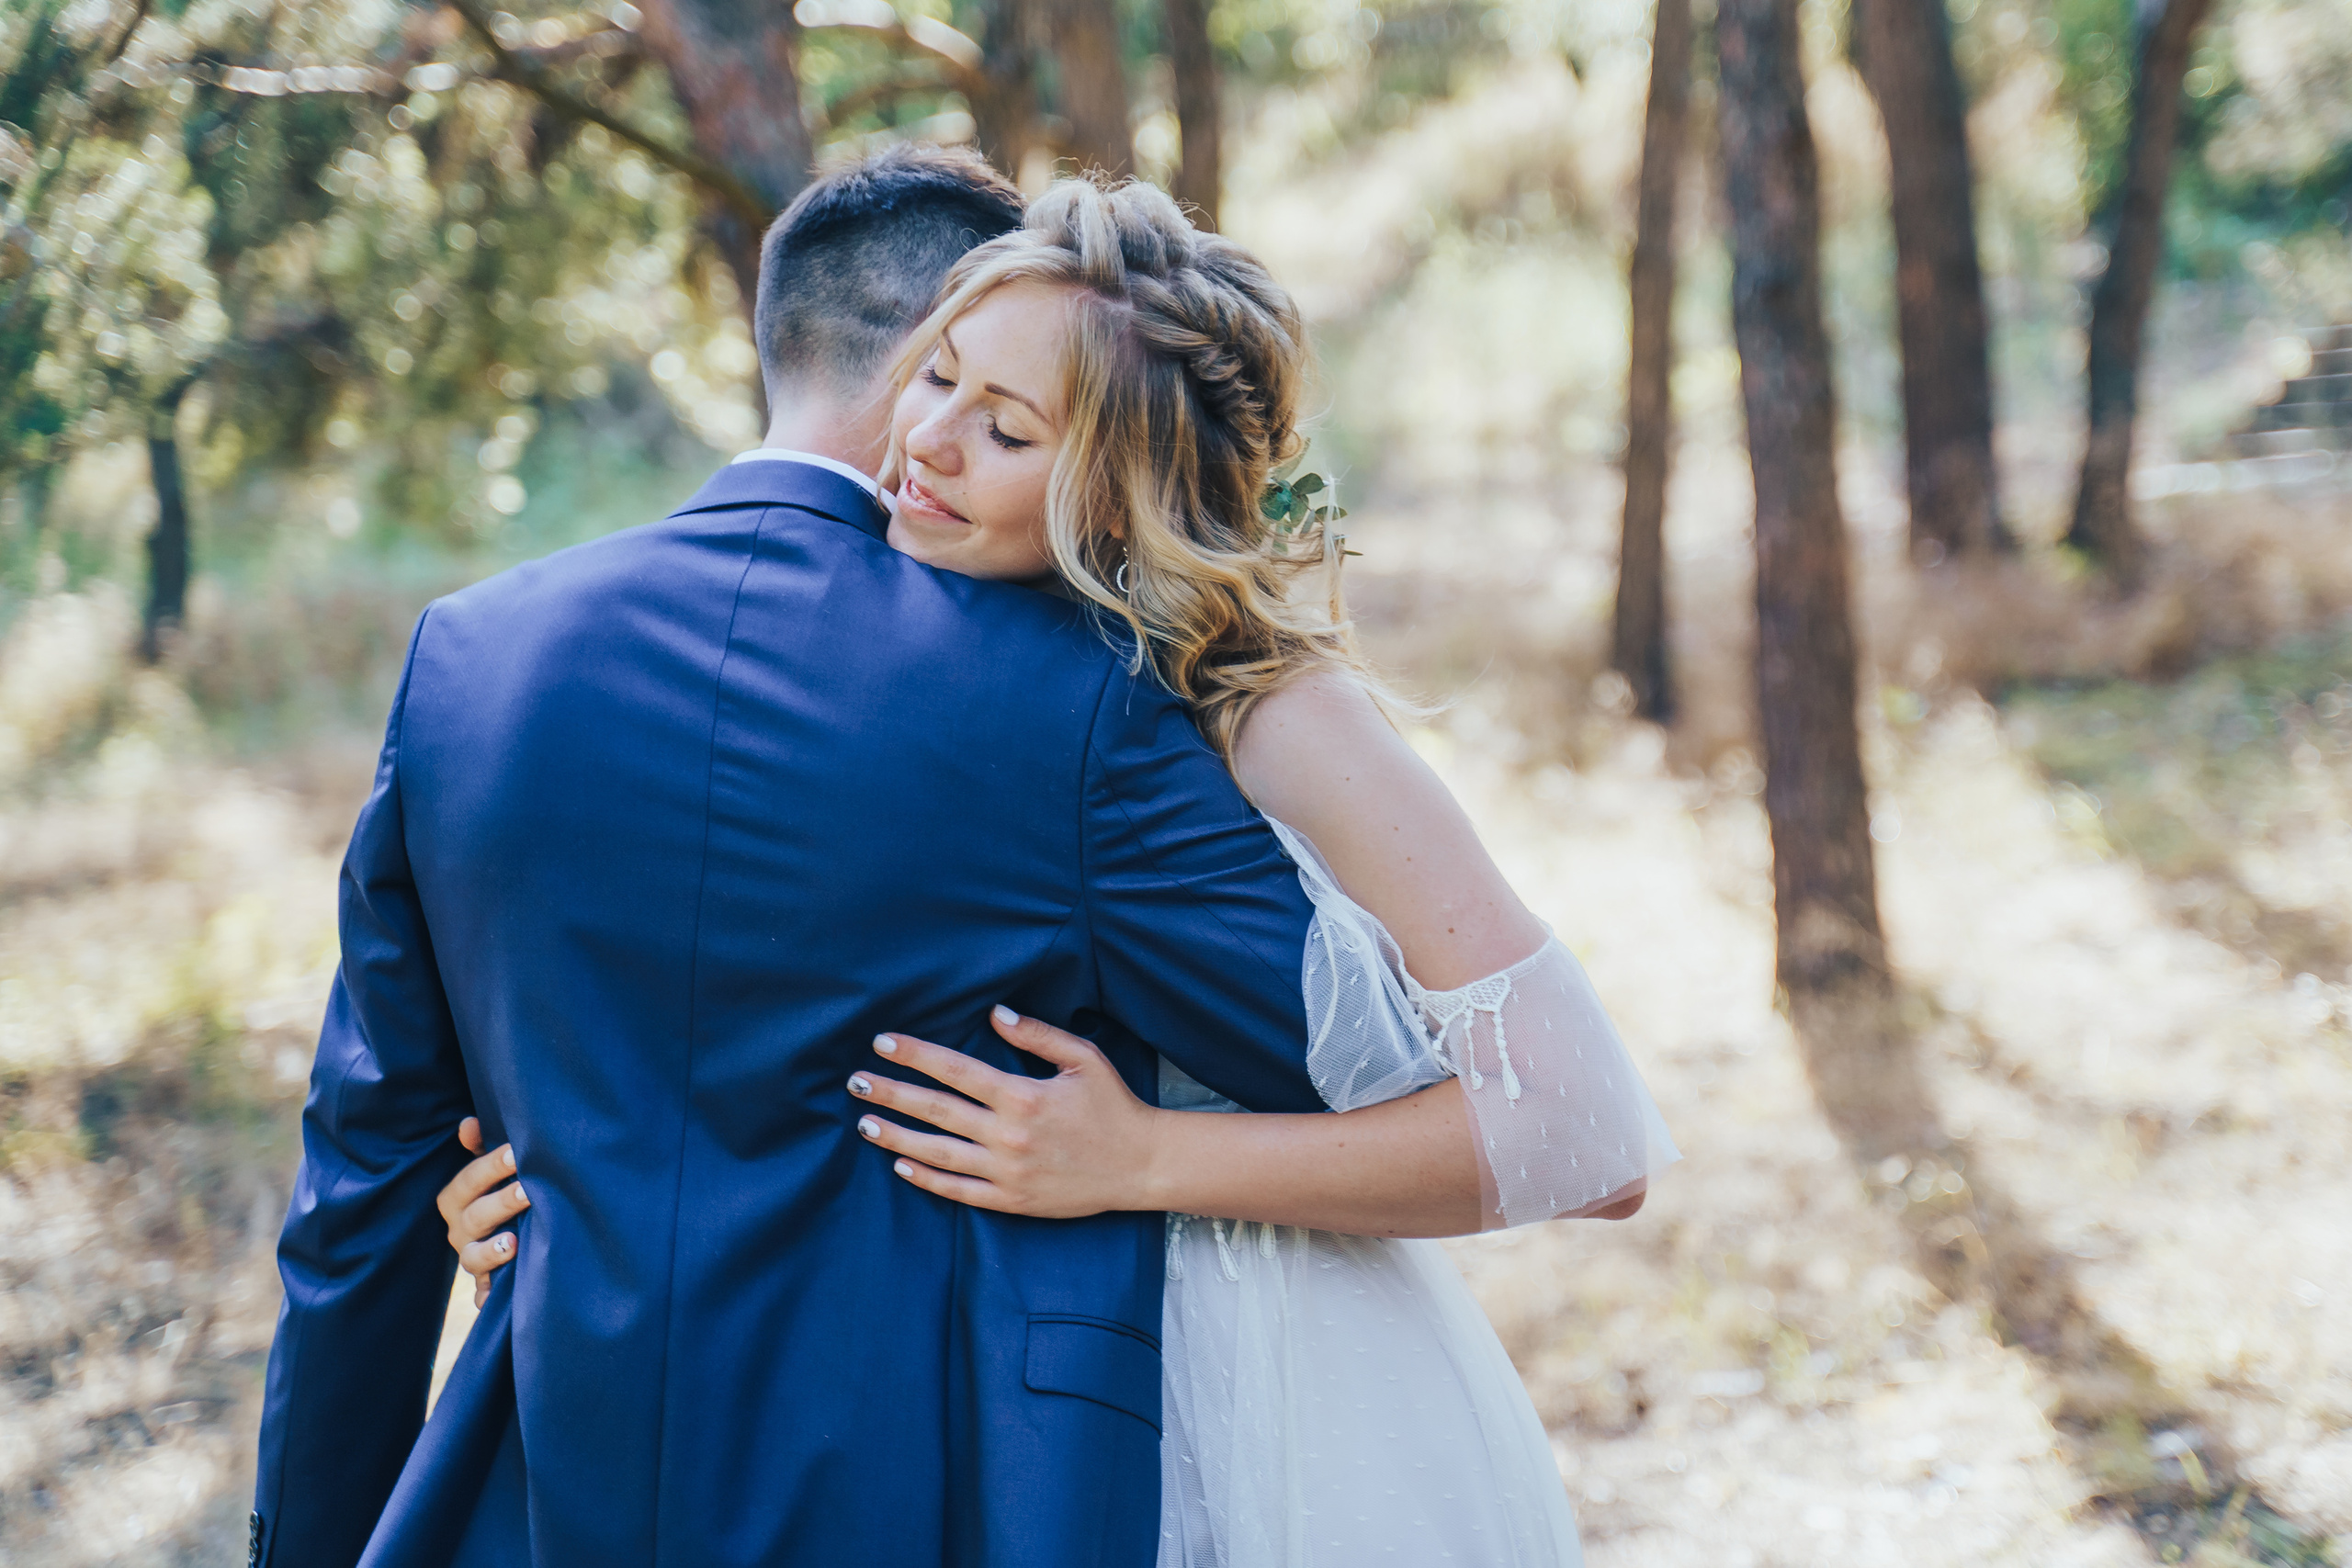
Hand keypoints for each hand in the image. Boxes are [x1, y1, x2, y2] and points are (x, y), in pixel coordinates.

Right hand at [436, 1116, 530, 1307]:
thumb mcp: (492, 1169)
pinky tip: (499, 1296)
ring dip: (493, 1250)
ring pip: (473, 1257)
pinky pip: (483, 1294)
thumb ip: (481, 1147)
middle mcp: (459, 1230)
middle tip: (528, 1190)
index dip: (490, 1166)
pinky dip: (489, 1296)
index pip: (467, 1180)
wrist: (510, 1238)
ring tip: (514, 1242)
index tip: (517, 1152)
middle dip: (501, 1202)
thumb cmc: (501, 1191)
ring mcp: (471, 1260)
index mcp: (456, 1198)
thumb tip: (468, 1123)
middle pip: (474, 1217)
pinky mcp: (485, 1286)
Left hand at [849, 1006, 1163, 1216]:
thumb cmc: (1113, 1106)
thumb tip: (995, 1013)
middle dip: (891, 1094)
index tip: (883, 1043)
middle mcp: (1009, 1135)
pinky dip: (928, 1180)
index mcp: (1023, 1096)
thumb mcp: (1083, 1058)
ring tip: (865, 1125)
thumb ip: (1037, 1035)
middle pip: (936, 1111)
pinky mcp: (1013, 1201)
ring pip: (938, 1154)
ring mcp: (1008, 1172)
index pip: (955, 1070)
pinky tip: (902, 1167)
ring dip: (897, 1138)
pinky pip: (960, 1191)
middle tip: (855, 1083)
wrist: (1140, 1165)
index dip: (915, 1055)